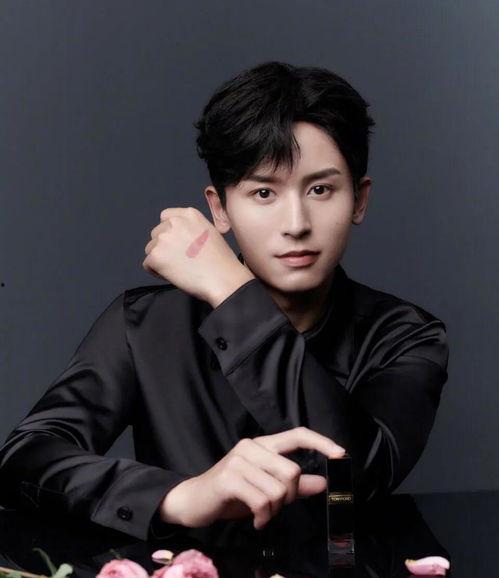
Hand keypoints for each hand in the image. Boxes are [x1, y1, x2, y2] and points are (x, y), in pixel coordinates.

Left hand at [143, 207, 254, 304]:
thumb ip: (191, 228)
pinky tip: (173, 276)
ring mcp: (164, 238)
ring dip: (160, 259)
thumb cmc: (221, 262)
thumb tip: (179, 236)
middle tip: (179, 260)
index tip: (176, 244)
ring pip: (150, 249)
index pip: (166, 217)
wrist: (223, 279)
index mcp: (189, 214)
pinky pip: (148, 264)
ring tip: (178, 269)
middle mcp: (174, 222)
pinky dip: (156, 272)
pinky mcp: (156, 256)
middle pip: (156, 233)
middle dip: (164, 246)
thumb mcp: (210, 233)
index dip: (169, 232)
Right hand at [159, 426, 345, 529]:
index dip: (321, 442)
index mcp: (262, 445)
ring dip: (274, 510)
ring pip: (278, 489)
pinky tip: (255, 520)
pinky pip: (262, 500)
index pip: (297, 434)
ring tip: (262, 513)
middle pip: (293, 471)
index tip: (341, 454)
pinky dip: (263, 517)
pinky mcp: (229, 478)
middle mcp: (251, 447)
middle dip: (289, 497)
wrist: (193, 500)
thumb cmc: (231, 493)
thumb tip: (324, 484)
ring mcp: (239, 460)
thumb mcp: (265, 488)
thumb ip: (294, 486)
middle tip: (275, 507)